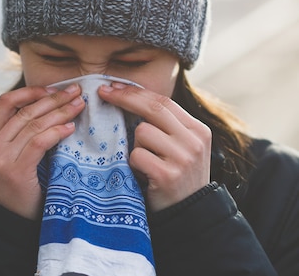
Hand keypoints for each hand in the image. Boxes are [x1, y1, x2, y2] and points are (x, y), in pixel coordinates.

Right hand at [0, 84, 84, 219]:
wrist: (7, 224)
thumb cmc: (16, 191)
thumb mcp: (9, 160)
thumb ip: (20, 138)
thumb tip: (51, 112)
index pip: (5, 103)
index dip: (29, 92)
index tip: (52, 89)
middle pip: (25, 112)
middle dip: (53, 99)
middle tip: (75, 91)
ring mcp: (1, 158)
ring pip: (34, 124)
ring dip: (60, 112)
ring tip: (78, 105)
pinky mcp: (15, 171)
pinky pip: (39, 143)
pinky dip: (56, 132)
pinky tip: (70, 128)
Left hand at [98, 82, 211, 212]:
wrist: (189, 215)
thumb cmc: (177, 177)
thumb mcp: (181, 147)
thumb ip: (164, 125)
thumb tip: (128, 96)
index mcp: (198, 130)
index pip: (163, 101)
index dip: (135, 92)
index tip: (113, 86)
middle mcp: (193, 141)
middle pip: (152, 108)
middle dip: (124, 98)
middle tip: (103, 93)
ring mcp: (183, 158)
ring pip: (141, 132)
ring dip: (134, 146)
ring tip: (145, 162)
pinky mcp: (168, 175)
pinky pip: (136, 156)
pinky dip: (133, 164)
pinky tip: (144, 175)